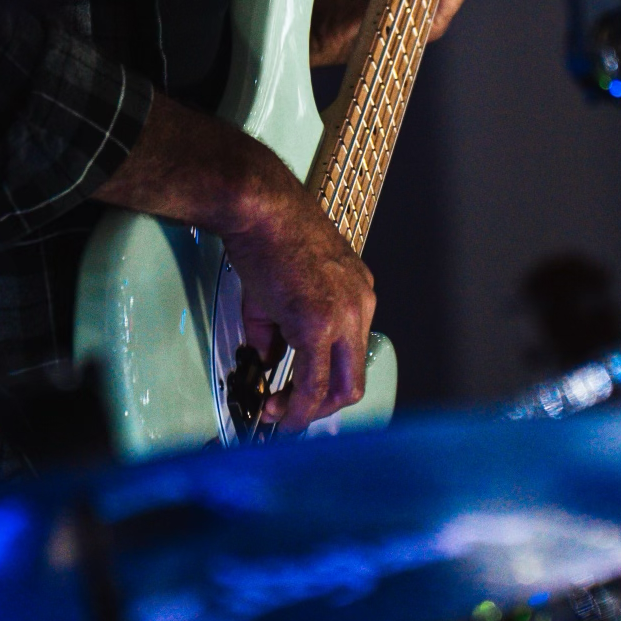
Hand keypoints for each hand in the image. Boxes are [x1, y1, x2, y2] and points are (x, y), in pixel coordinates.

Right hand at [225, 170, 376, 430]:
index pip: (350, 353)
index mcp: (355, 294)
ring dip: (309, 410)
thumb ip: (276, 332)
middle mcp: (360, 307)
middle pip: (354, 380)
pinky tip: (278, 409)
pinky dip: (297, 404)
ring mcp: (344, 316)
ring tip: (278, 413)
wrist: (259, 207)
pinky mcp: (318, 323)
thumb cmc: (266, 234)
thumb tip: (269, 360)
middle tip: (291, 413)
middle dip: (322, 407)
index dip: (323, 383)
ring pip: (340, 387)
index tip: (295, 393)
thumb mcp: (279, 288)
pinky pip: (313, 380)